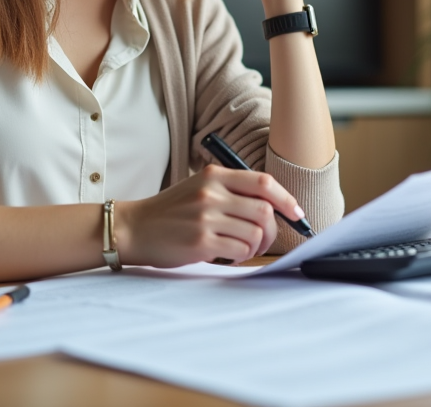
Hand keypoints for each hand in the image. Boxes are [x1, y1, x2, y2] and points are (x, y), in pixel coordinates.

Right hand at [117, 165, 304, 267]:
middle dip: (273, 230)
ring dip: (256, 245)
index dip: (286, 199)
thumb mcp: (199, 188)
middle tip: (264, 240)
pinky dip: (243, 255)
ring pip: (255, 233)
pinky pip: (240, 250)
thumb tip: (272, 208)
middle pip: (264, 210)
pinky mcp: (201, 241)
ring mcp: (206, 217)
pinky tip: (231, 253)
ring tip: (243, 248)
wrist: (134, 228)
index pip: (263, 182)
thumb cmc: (171, 212)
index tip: (297, 213)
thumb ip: (232, 192)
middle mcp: (212, 193)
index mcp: (215, 176)